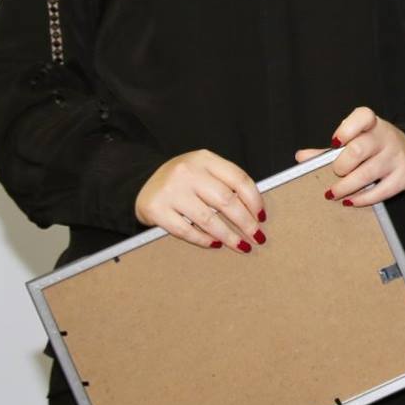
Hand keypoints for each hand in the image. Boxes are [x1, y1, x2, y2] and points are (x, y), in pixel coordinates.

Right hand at [136, 150, 266, 251]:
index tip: (262, 217)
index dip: (254, 200)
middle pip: (225, 200)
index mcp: (205, 159)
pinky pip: (185, 230)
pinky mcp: (156, 210)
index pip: (238, 179)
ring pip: (207, 219)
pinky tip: (215, 244)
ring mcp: (171, 191)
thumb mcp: (204, 169)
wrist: (142, 182)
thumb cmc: (183, 180)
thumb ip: (225, 181)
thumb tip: (255, 210)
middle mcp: (187, 172)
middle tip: (257, 237)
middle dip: (246, 222)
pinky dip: (203, 240)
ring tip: (241, 245)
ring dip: (228, 236)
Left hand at [291, 107, 404, 207]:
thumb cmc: (375, 149)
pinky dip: (362, 199)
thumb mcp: (356, 142)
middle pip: (358, 149)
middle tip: (335, 173)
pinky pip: (381, 191)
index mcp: (372, 125)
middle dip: (341, 165)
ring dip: (345, 187)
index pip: (363, 116)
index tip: (335, 142)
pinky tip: (350, 201)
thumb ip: (328, 151)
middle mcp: (386, 137)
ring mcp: (397, 156)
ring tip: (332, 194)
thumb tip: (301, 157)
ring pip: (367, 173)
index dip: (347, 128)